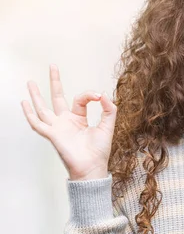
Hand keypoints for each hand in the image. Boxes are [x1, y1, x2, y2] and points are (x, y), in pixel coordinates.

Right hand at [21, 64, 117, 180]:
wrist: (93, 167)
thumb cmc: (99, 151)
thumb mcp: (108, 127)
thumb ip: (109, 110)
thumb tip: (104, 95)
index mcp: (79, 119)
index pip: (80, 99)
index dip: (89, 95)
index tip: (99, 96)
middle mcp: (66, 121)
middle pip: (58, 97)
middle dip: (55, 82)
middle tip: (52, 66)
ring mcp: (58, 127)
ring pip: (43, 108)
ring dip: (36, 95)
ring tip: (30, 82)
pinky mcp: (53, 135)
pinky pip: (38, 124)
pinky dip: (30, 114)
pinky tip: (24, 103)